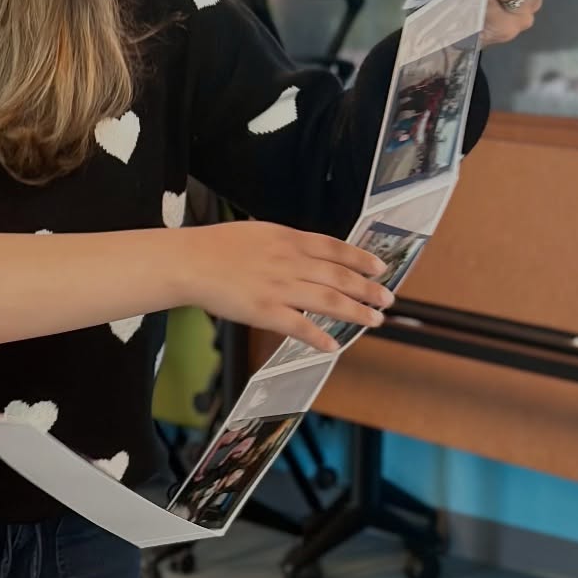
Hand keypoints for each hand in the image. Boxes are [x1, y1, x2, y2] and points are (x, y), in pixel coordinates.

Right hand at [189, 223, 393, 353]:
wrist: (190, 262)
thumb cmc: (216, 246)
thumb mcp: (258, 232)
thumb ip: (285, 244)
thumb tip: (306, 254)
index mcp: (289, 239)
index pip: (335, 249)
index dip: (360, 259)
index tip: (379, 267)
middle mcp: (291, 263)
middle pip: (340, 277)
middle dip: (368, 288)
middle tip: (387, 298)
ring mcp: (280, 288)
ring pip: (329, 301)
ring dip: (356, 312)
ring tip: (375, 320)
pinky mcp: (266, 312)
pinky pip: (300, 327)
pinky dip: (320, 337)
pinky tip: (334, 345)